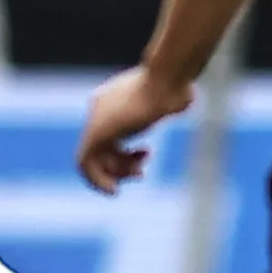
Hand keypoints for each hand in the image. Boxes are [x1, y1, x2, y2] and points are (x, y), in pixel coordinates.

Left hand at [77, 63, 194, 191]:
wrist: (165, 81)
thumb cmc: (176, 87)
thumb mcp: (175, 91)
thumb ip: (171, 100)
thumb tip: (187, 98)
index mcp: (114, 99)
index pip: (110, 135)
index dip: (125, 152)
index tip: (147, 156)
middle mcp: (101, 108)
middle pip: (104, 147)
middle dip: (122, 165)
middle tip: (141, 173)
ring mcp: (96, 120)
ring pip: (95, 158)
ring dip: (116, 173)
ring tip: (139, 174)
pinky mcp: (95, 133)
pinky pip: (84, 163)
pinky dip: (96, 181)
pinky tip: (113, 191)